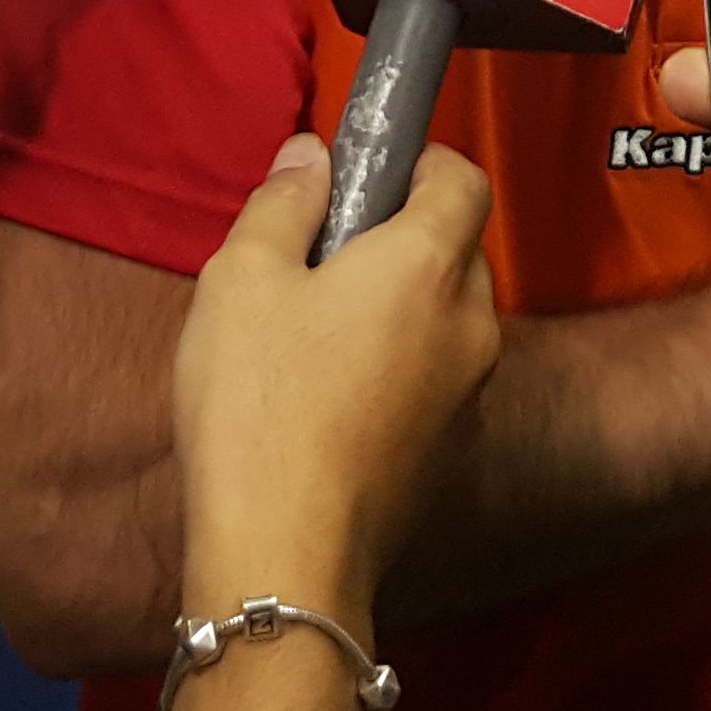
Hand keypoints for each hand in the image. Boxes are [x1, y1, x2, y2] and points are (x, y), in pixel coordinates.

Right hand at [173, 136, 500, 625]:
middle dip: (401, 239)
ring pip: (446, 320)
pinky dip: (399, 371)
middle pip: (457, 250)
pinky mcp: (452, 455)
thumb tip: (311, 155)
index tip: (366, 175)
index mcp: (429, 264)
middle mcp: (470, 324)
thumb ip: (283, 203)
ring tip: (314, 336)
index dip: (422, 163)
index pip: (466, 178)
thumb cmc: (258, 404)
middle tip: (320, 259)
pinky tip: (329, 402)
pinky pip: (436, 382)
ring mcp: (470, 396)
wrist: (285, 554)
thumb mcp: (240, 279)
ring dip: (399, 310)